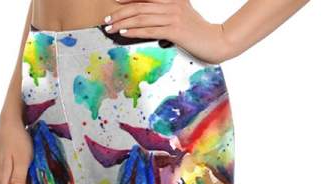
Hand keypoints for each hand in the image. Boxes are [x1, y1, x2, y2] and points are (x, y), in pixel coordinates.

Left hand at [104, 0, 232, 64]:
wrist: (216, 41)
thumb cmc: (196, 31)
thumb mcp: (182, 15)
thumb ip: (166, 13)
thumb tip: (147, 19)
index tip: (114, 2)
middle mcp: (171, 3)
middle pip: (140, 6)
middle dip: (120, 12)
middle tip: (106, 19)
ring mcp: (173, 16)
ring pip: (142, 17)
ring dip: (123, 22)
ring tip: (110, 27)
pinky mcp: (174, 30)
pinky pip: (149, 29)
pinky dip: (135, 30)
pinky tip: (124, 32)